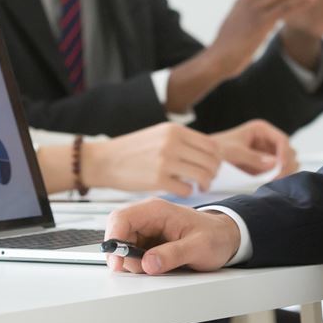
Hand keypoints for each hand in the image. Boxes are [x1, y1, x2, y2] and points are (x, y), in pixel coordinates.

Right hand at [83, 122, 221, 195]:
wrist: (106, 160)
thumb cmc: (133, 150)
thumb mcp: (159, 134)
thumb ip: (182, 140)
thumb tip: (206, 152)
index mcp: (175, 130)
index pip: (211, 145)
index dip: (217, 158)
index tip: (213, 166)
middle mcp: (173, 143)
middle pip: (210, 160)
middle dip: (213, 172)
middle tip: (208, 179)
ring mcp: (166, 161)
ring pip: (202, 175)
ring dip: (205, 184)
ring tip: (200, 187)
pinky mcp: (158, 180)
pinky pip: (186, 189)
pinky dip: (189, 192)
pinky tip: (182, 190)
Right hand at [103, 199, 241, 274]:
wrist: (226, 237)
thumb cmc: (215, 236)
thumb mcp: (199, 247)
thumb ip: (173, 254)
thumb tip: (147, 263)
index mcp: (156, 210)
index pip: (121, 218)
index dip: (114, 240)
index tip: (118, 263)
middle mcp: (148, 218)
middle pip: (118, 234)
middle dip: (125, 256)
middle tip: (145, 269)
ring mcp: (147, 230)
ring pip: (123, 248)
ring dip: (134, 263)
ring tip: (161, 266)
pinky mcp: (148, 242)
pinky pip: (133, 255)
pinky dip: (140, 265)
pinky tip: (158, 266)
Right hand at [207, 0, 308, 76]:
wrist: (216, 59)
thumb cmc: (225, 47)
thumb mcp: (233, 25)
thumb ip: (242, 16)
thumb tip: (248, 15)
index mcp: (242, 0)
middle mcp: (249, 1)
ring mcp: (255, 11)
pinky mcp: (261, 23)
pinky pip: (285, 9)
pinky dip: (301, 2)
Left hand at [212, 119, 297, 178]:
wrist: (204, 159)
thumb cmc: (217, 149)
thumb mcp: (234, 152)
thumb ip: (254, 158)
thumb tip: (275, 164)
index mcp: (261, 130)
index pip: (282, 139)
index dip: (284, 153)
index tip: (280, 167)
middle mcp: (267, 141)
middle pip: (289, 152)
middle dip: (285, 165)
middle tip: (276, 178)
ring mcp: (267, 155)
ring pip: (287, 163)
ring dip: (284, 172)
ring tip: (273, 182)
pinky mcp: (264, 168)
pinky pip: (278, 173)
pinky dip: (277, 179)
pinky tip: (269, 184)